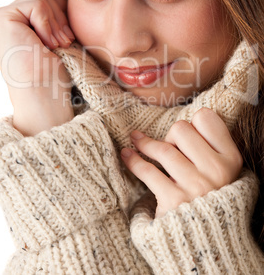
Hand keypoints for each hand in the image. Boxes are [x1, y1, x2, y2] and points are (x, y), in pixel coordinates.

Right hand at [0, 0, 74, 134]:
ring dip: (55, 23)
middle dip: (61, 19)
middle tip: (64, 43)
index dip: (63, 17)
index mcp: (21, 25)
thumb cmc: (53, 75)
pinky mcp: (3, 18)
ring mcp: (3, 19)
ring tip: (56, 45)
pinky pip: (36, 3)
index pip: (47, 2)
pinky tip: (45, 44)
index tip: (68, 41)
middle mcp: (9, 20)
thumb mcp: (57, 39)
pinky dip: (47, 24)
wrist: (44, 95)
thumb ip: (55, 18)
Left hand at [121, 108, 242, 217]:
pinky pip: (148, 171)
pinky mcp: (174, 200)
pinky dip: (134, 161)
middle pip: (181, 129)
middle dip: (170, 136)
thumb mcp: (223, 171)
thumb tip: (181, 122)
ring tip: (135, 140)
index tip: (185, 136)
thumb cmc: (209, 197)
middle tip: (171, 150)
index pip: (206, 118)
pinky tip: (127, 154)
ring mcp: (196, 186)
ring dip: (145, 143)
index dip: (193, 123)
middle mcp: (217, 171)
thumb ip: (210, 146)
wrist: (206, 241)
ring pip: (164, 149)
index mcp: (231, 159)